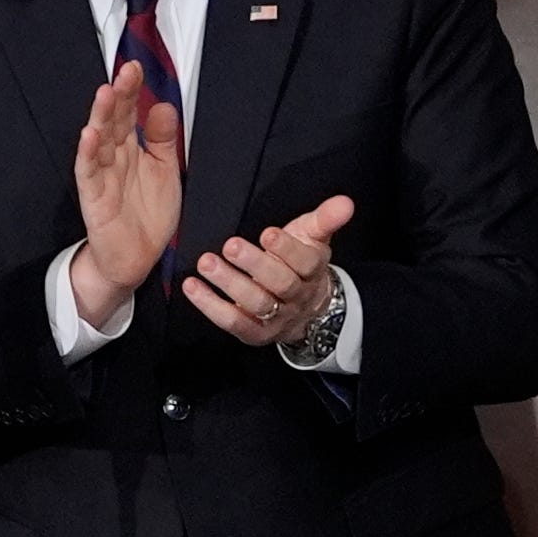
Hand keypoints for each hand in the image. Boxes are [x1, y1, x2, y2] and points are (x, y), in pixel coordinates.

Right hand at [68, 61, 184, 329]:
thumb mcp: (165, 171)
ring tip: (105, 94)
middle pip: (113, 121)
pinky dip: (88, 154)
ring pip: (98, 141)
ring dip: (100, 118)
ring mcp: (101, 176)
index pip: (129, 113)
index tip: (136, 68)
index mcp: (131, 149)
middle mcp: (114, 158)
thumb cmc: (148, 216)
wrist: (136, 258)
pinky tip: (89, 135)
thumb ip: (163, 139)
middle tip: (125, 72)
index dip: (132, 91)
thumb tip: (163, 105)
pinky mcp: (94, 198)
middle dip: (118, 96)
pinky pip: (88, 173)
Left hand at [183, 193, 356, 349]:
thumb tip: (345, 203)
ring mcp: (277, 318)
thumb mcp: (313, 237)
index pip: (306, 261)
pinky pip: (233, 322)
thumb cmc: (300, 264)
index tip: (268, 234)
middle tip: (231, 245)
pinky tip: (192, 287)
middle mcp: (297, 296)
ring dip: (230, 283)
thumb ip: (325, 218)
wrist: (305, 310)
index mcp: (314, 270)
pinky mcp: (255, 333)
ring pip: (257, 304)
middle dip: (255, 265)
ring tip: (206, 263)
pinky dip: (210, 306)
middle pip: (280, 284)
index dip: (288, 249)